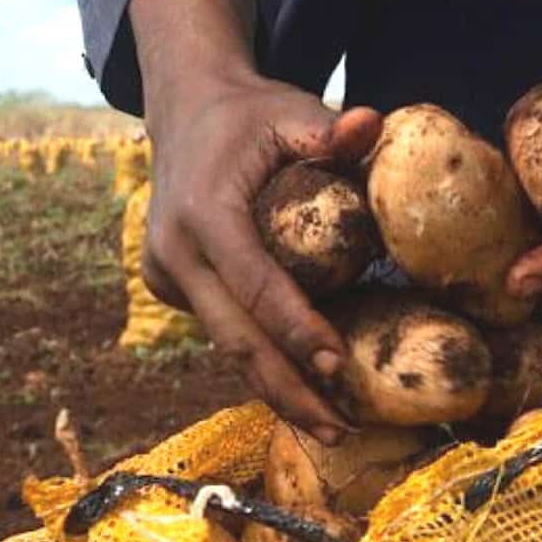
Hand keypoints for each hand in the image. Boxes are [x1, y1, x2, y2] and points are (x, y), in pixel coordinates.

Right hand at [144, 72, 381, 443]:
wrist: (183, 112)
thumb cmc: (246, 115)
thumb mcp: (288, 111)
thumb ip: (329, 128)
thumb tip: (375, 123)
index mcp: (202, 213)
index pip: (255, 284)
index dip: (296, 329)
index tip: (338, 365)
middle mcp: (174, 252)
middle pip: (235, 338)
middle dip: (288, 388)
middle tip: (340, 430)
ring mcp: (165, 274)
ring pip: (225, 343)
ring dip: (274, 386)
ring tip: (326, 426)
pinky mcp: (168, 284)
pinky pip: (219, 328)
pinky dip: (256, 358)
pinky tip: (295, 386)